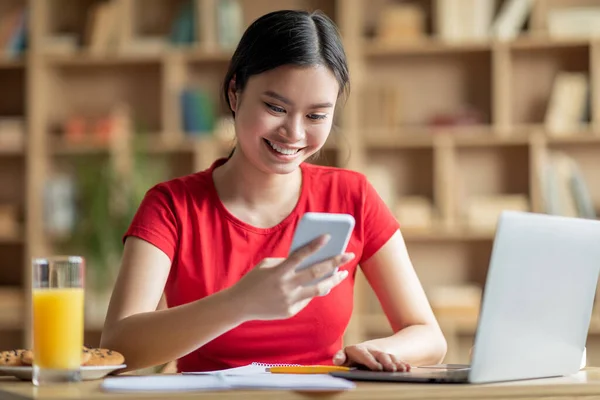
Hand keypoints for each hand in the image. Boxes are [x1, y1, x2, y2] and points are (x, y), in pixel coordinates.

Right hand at [230, 234, 354, 320]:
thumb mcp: (267, 265)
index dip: (315, 245)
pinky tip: (323, 284)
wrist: (240, 305)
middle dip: (335, 262)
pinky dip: (314, 290)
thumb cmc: (254, 280)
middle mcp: (286, 286)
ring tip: (342, 273)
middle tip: (349, 255)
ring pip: (318, 289)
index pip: (300, 255)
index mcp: (279, 271)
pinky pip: (307, 299)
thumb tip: (310, 259)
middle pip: (316, 272)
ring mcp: (289, 300)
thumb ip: (286, 262)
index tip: (328, 236)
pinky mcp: (290, 311)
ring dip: (333, 280)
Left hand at [333, 343, 410, 371]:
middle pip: (378, 354)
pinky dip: (402, 364)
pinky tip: (407, 368)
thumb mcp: (346, 357)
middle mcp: (371, 350)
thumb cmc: (354, 357)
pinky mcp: (390, 357)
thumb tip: (337, 361)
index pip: (363, 353)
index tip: (376, 368)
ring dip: (394, 363)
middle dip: (384, 362)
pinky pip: (397, 360)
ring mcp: (381, 353)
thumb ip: (341, 358)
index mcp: (358, 350)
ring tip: (399, 370)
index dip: (369, 360)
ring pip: (389, 357)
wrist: (369, 348)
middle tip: (388, 369)